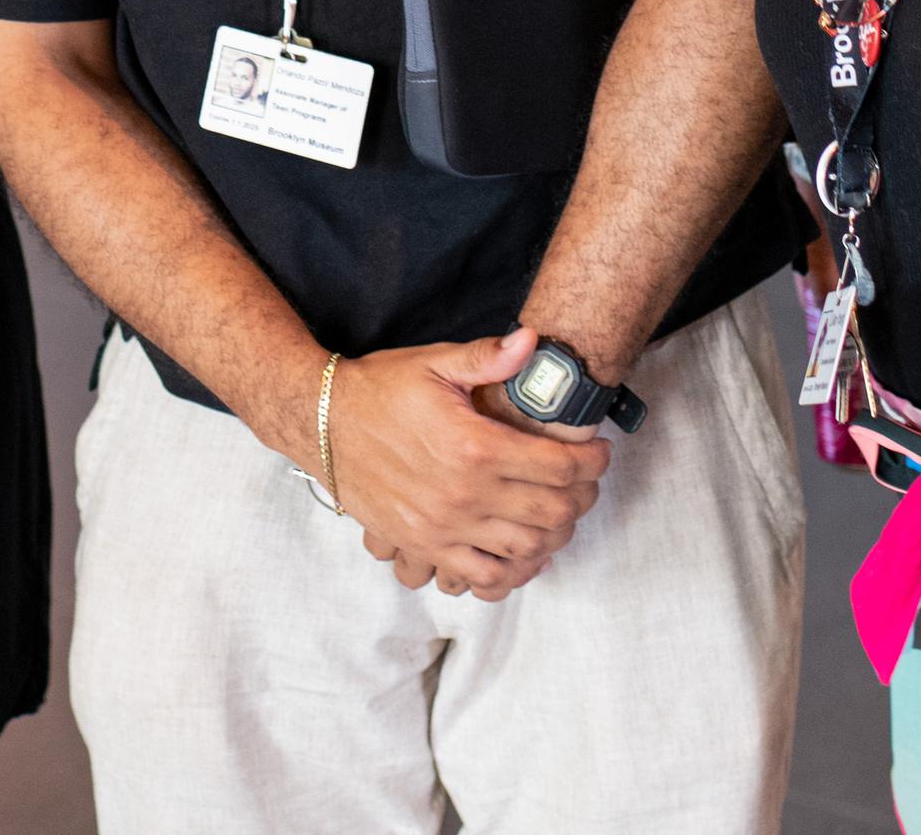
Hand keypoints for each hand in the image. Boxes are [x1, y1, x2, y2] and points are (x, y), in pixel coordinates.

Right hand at [325, 330, 607, 600]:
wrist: (321, 423)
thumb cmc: (379, 389)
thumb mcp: (434, 363)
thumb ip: (488, 357)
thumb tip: (532, 342)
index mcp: (474, 446)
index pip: (559, 466)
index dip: (592, 462)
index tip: (599, 452)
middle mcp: (464, 494)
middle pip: (552, 512)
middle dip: (582, 498)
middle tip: (585, 483)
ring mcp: (444, 528)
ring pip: (526, 551)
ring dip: (554, 536)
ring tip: (558, 514)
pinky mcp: (424, 546)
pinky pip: (483, 578)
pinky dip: (512, 572)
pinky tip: (520, 552)